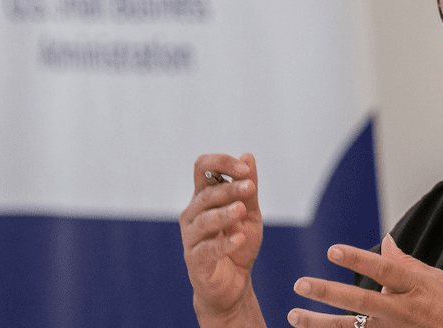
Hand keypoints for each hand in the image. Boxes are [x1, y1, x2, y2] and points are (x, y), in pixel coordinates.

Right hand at [181, 153, 264, 326]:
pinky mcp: (195, 260)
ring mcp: (191, 237)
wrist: (233, 286)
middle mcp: (193, 214)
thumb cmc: (238, 246)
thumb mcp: (250, 215)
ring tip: (242, 210)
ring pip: (204, 219)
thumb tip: (247, 156)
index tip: (244, 168)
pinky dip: (224, 243)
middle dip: (229, 188)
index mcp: (204, 198)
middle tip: (250, 188)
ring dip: (224, 213)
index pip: (202, 168)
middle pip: (206, 193)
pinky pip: (207, 249)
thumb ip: (249, 189)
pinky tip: (239, 238)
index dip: (221, 162)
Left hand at [286, 235, 442, 327]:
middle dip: (328, 294)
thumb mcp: (435, 279)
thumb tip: (385, 240)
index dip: (357, 261)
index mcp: (413, 288)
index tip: (332, 250)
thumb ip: (404, 263)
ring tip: (294, 315)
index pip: (383, 271)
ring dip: (319, 324)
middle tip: (300, 284)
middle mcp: (400, 312)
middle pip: (360, 302)